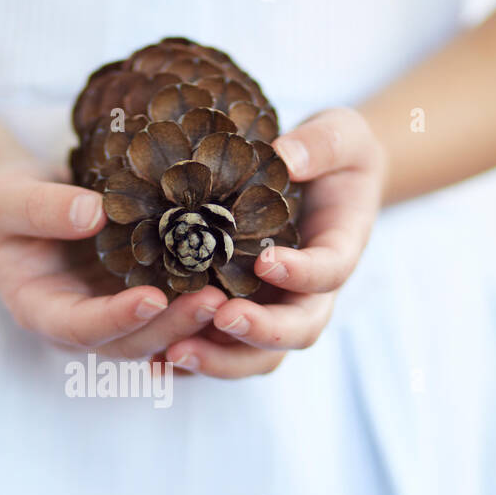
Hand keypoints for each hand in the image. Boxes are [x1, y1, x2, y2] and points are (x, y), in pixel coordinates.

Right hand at [0, 161, 228, 355]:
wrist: (23, 203)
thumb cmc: (8, 202)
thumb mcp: (10, 198)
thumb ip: (43, 209)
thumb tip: (93, 213)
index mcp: (41, 311)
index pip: (80, 328)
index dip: (117, 318)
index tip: (153, 297)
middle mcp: (81, 326)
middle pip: (129, 344)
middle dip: (171, 327)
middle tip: (213, 302)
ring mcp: (113, 317)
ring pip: (158, 337)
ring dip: (194, 324)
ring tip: (233, 297)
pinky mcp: (140, 299)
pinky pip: (173, 314)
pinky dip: (202, 309)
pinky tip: (237, 286)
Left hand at [163, 108, 385, 378]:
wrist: (320, 177)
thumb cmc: (335, 153)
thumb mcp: (341, 134)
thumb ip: (322, 144)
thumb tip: (286, 156)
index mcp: (339, 250)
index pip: (329, 273)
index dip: (303, 273)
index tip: (267, 260)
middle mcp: (310, 292)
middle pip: (298, 331)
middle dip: (260, 332)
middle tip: (221, 318)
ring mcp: (275, 308)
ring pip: (259, 355)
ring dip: (220, 359)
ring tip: (175, 352)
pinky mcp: (243, 313)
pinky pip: (223, 349)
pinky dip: (195, 358)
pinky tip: (154, 360)